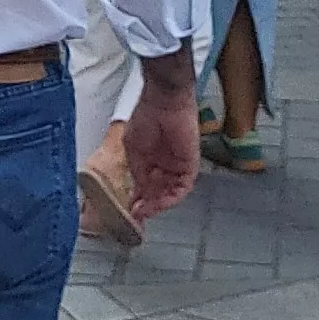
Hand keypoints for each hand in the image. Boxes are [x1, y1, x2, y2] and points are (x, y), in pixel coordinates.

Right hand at [125, 47, 201, 219]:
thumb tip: (137, 192)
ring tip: (146, 212)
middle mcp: (164, 165)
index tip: (129, 211)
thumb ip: (138, 171)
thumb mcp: (133, 149)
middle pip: (158, 192)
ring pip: (170, 193)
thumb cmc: (145, 118)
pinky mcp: (190, 165)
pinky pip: (182, 187)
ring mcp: (177, 165)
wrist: (164, 103)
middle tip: (137, 216)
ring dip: (158, 205)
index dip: (137, 199)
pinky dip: (171, 198)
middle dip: (147, 206)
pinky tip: (159, 204)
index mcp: (150, 159)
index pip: (145, 185)